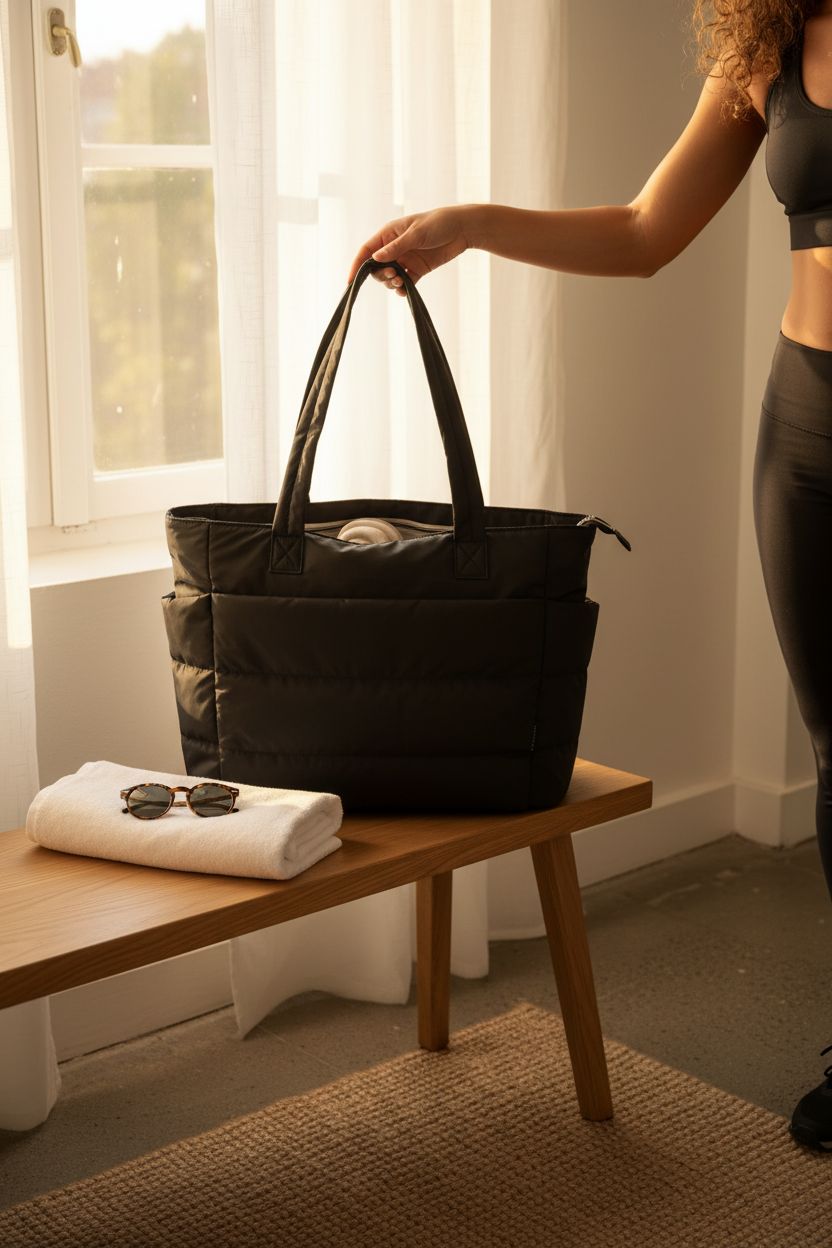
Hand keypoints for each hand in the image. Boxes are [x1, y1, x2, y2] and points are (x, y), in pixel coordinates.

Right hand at [346, 205, 473, 294]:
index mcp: (389, 234)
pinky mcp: (417, 269)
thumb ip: (396, 247)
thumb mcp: (416, 233)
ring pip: (389, 277)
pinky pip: (405, 283)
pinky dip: (403, 289)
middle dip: (381, 275)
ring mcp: (405, 259)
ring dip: (391, 283)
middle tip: (394, 276)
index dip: (357, 265)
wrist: (463, 229)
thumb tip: (375, 258)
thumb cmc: (439, 223)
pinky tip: (406, 291)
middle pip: (376, 268)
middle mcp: (394, 248)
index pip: (366, 251)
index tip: (351, 281)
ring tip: (402, 282)